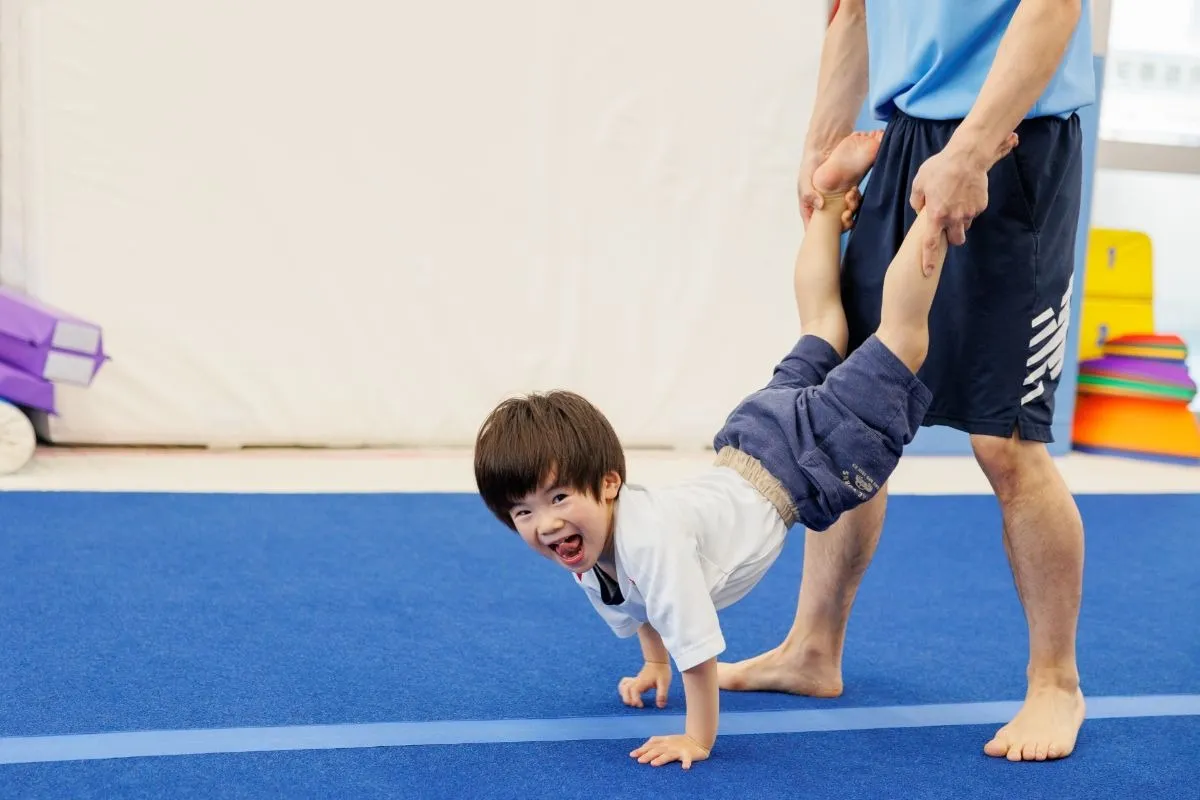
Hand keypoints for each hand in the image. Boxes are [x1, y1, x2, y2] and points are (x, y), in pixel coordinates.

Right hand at [618, 661, 671, 708]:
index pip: (634, 691)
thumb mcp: (664, 683)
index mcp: (642, 682)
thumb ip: (662, 694)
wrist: (658, 661)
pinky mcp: (635, 681)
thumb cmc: (661, 671)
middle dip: (627, 699)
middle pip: (625, 689)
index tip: (641, 705)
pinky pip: (624, 684)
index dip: (635, 699)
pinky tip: (630, 696)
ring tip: (631, 701)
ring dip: (624, 695)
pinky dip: (624, 691)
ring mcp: (635, 680)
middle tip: (635, 705)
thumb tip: (660, 706)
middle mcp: (636, 681)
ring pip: (622, 686)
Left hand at [630, 734, 711, 768]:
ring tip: (654, 764)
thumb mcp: (666, 740)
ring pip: (669, 755)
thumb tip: (642, 747)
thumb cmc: (680, 742)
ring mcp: (679, 750)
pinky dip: (687, 763)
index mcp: (664, 742)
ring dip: (662, 759)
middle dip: (648, 755)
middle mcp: (670, 746)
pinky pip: (688, 759)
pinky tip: (685, 768)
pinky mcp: (689, 754)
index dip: (642, 749)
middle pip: (657, 750)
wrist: (698, 740)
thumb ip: (655, 742)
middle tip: (639, 761)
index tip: (632, 755)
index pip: (651, 746)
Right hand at [798, 147, 860, 231]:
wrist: (824, 147)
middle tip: (846, 213)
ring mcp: (836, 200)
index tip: (831, 233)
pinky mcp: (846, 192)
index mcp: (810, 208)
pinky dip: (855, 199)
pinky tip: (854, 191)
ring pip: (845, 213)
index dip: (822, 234)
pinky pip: (853, 201)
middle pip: (833, 224)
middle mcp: (824, 207)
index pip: (814, 228)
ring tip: (850, 197)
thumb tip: (820, 206)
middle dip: (842, 222)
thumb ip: (808, 194)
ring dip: (850, 209)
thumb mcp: (804, 180)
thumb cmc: (810, 165)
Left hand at [908, 143, 990, 271]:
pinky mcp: (981, 205)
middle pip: (956, 240)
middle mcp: (954, 218)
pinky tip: (966, 192)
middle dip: (953, 237)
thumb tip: (920, 209)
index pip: (931, 244)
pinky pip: (974, 212)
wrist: (968, 156)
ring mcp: (969, 212)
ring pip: (966, 225)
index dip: (928, 260)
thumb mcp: (920, 182)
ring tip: (956, 201)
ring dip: (961, 220)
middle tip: (948, 226)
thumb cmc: (940, 167)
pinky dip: (970, 207)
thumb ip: (917, 200)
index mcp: (936, 215)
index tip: (927, 272)